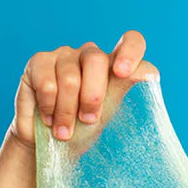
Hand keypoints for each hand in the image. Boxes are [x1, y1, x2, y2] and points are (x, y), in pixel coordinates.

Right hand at [8, 30, 158, 152]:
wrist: (49, 145)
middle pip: (95, 59)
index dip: (130, 53)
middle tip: (88, 121)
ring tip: (65, 131)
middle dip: (92, 97)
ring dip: (67, 112)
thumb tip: (148, 73)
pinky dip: (49, 107)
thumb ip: (122, 90)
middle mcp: (89, 56)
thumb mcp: (107, 115)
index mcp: (113, 67)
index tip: (123, 73)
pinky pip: (48, 84)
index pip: (131, 42)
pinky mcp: (39, 62)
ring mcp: (63, 56)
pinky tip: (48, 119)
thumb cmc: (83, 131)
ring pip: (70, 78)